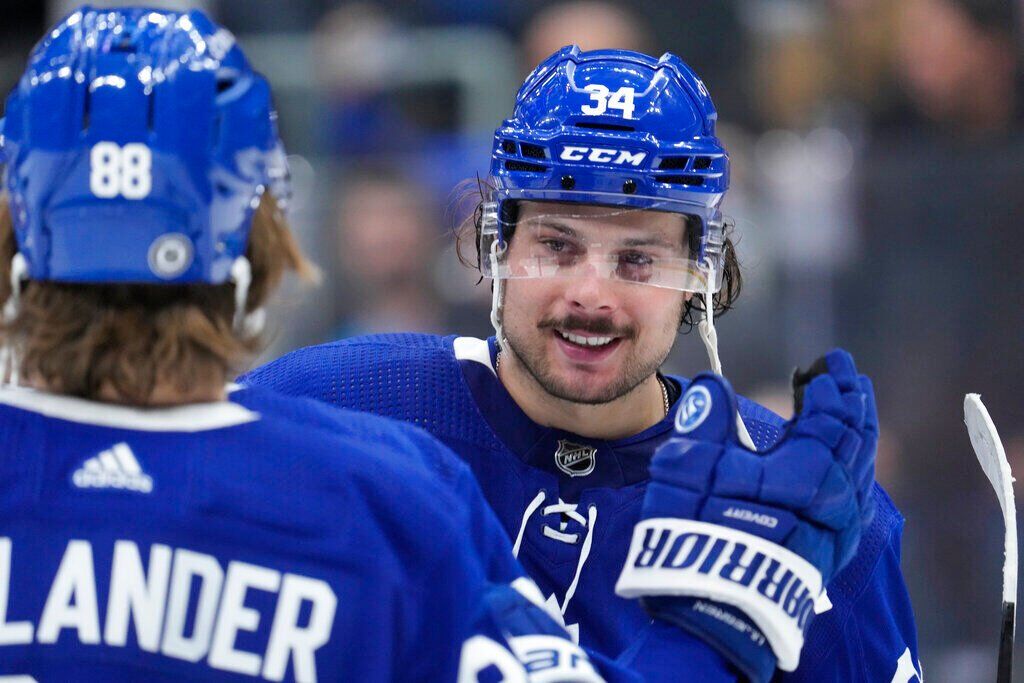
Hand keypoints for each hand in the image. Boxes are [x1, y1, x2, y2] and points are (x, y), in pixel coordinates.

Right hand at [616, 349, 877, 681]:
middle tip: (845, 376)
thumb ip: (707, 419)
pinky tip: (844, 469)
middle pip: (858, 440)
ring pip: (861, 471)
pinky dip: (853, 472)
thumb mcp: (690, 466)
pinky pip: (855, 501)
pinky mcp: (828, 556)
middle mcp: (835, 498)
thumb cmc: (696, 532)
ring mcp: (837, 531)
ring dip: (857, 435)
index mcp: (808, 468)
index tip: (824, 363)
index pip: (833, 415)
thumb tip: (715, 386)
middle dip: (852, 403)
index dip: (830, 385)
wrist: (711, 612)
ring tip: (850, 411)